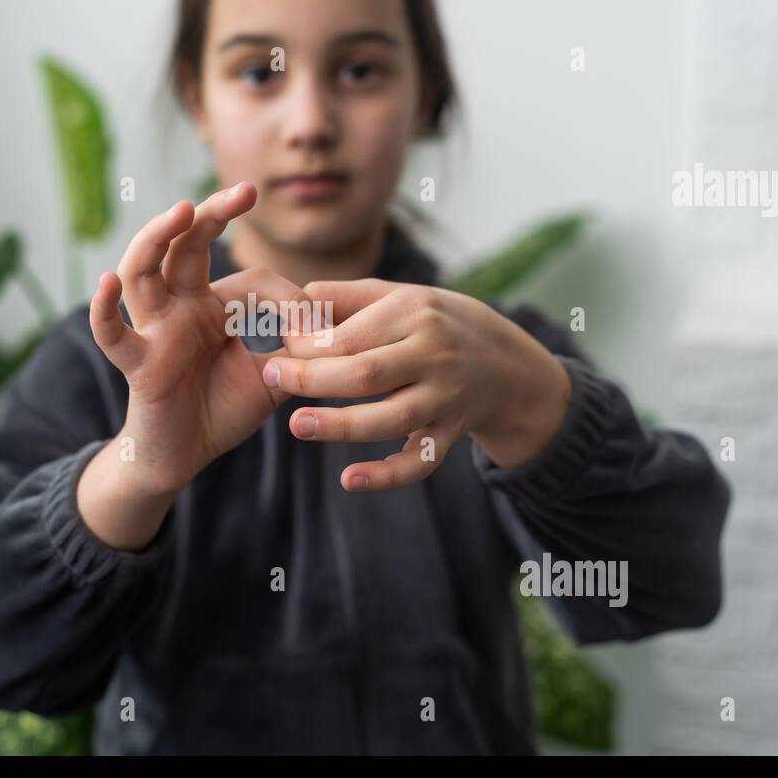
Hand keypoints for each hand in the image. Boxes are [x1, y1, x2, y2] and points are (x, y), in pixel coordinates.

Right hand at [89, 182, 311, 496]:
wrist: (184, 457)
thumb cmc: (221, 409)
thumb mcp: (271, 375)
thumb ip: (298, 351)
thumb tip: (340, 329)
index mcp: (210, 305)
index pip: (249, 278)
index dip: (287, 296)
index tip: (315, 321)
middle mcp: (177, 307)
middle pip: (185, 246)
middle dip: (213, 215)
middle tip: (246, 190)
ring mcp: (153, 330)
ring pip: (142, 272)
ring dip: (156, 238)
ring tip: (181, 212)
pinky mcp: (136, 364)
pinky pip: (112, 334)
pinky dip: (104, 309)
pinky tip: (105, 284)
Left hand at [259, 279, 572, 491]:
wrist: (506, 364)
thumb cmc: (436, 323)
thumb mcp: (401, 297)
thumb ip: (347, 297)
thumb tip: (293, 298)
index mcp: (416, 314)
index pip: (352, 335)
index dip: (309, 344)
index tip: (276, 347)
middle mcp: (434, 355)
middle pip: (366, 374)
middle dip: (313, 379)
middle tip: (270, 375)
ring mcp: (445, 398)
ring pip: (389, 418)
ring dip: (340, 426)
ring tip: (296, 425)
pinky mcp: (450, 434)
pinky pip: (418, 462)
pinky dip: (386, 476)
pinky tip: (349, 480)